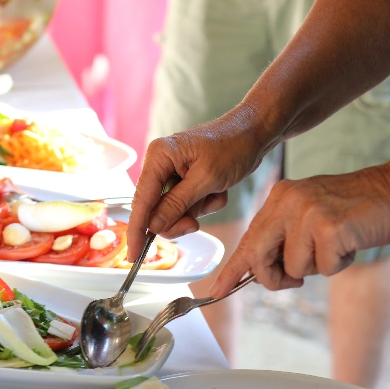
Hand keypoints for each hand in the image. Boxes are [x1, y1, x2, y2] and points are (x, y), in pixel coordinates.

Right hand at [127, 109, 269, 256]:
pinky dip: (206, 204)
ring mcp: (173, 174)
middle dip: (178, 219)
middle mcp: (161, 165)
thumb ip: (177, 204)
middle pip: (156, 210)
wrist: (255, 132)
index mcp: (159, 157)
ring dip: (197, 210)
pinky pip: (189, 206)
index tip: (134, 256)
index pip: (141, 201)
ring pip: (174, 211)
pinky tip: (219, 189)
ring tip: (214, 194)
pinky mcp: (186, 181)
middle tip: (194, 224)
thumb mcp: (206, 179)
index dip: (137, 231)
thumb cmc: (234, 146)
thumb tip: (153, 227)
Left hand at [210, 165, 389, 297]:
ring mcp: (308, 213)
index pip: (249, 238)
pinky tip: (350, 244)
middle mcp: (288, 201)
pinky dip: (338, 265)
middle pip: (259, 256)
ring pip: (294, 267)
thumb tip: (258, 272)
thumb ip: (283, 238)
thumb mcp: (310, 216)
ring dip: (317, 267)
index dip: (233, 268)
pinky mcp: (330, 228)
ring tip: (337, 244)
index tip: (217, 289)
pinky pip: (323, 268)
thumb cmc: (354, 211)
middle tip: (293, 279)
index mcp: (279, 197)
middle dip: (272, 277)